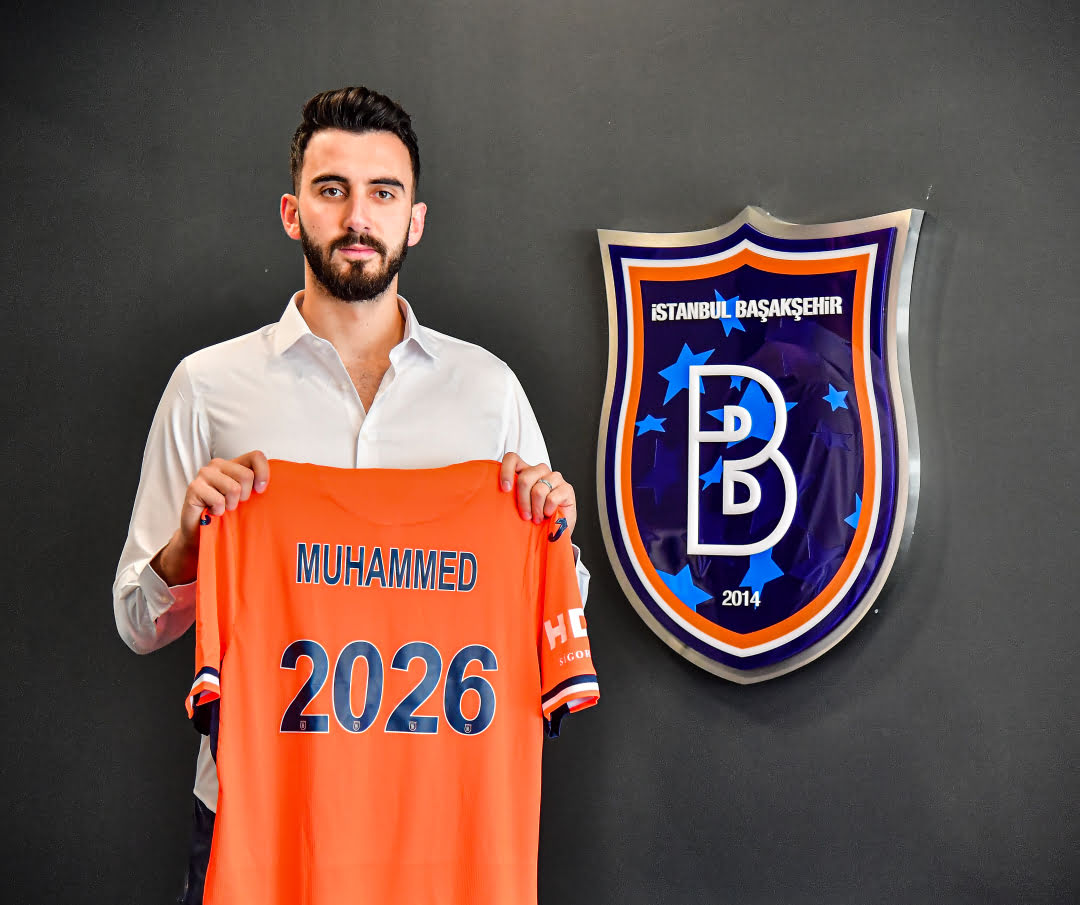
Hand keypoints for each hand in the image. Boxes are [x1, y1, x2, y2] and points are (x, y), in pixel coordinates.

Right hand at [151, 451, 269, 585]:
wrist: (201, 533)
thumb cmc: (228, 516)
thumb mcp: (247, 500)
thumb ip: (259, 488)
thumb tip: (285, 487)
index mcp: (234, 464)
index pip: (256, 456)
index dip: (263, 473)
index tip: (261, 491)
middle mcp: (218, 464)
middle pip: (246, 475)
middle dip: (245, 496)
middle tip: (236, 505)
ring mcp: (205, 474)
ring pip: (233, 488)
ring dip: (231, 505)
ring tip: (224, 509)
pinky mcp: (194, 487)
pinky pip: (218, 499)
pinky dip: (219, 511)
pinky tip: (213, 512)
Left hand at [499, 453, 576, 538]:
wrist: (555, 530)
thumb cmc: (534, 517)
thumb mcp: (516, 506)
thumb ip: (508, 497)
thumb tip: (493, 497)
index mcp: (525, 471)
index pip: (512, 459)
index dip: (506, 471)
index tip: (505, 489)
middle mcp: (540, 471)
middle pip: (525, 478)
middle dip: (522, 501)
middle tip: (525, 516)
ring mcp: (555, 478)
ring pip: (538, 490)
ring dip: (536, 509)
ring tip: (537, 519)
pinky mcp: (567, 488)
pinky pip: (552, 498)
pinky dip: (548, 510)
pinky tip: (549, 514)